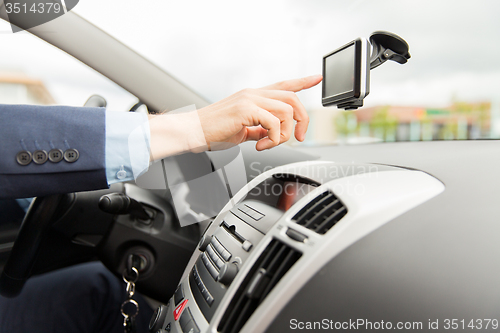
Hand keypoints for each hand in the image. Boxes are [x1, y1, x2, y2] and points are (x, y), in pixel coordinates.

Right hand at [148, 75, 321, 160]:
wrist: (193, 132)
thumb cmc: (213, 131)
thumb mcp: (242, 130)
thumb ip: (258, 129)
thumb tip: (271, 134)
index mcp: (253, 97)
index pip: (283, 84)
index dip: (302, 81)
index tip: (317, 78)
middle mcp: (253, 94)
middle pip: (292, 97)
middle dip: (302, 119)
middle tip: (299, 137)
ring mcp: (249, 99)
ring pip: (286, 110)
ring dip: (284, 133)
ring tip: (268, 143)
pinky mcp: (246, 109)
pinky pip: (273, 122)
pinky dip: (272, 138)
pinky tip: (260, 145)